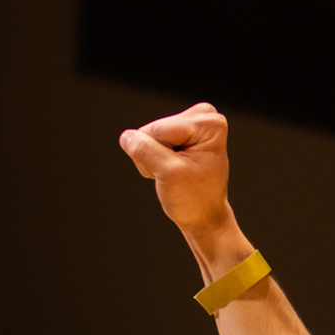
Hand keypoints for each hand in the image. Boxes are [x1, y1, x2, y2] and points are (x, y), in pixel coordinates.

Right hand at [118, 102, 236, 242]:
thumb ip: (145, 151)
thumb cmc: (195, 199)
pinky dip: (155, 157)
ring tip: (175, 174)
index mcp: (208, 122)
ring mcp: (191, 123)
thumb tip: (127, 137)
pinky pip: (150, 139)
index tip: (180, 171)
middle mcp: (203, 116)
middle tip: (176, 175)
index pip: (157, 130)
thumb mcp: (169, 174)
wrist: (205, 218)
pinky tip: (172, 169)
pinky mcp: (180, 131)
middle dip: (156, 155)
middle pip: (153, 129)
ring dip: (154, 158)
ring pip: (149, 135)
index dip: (160, 155)